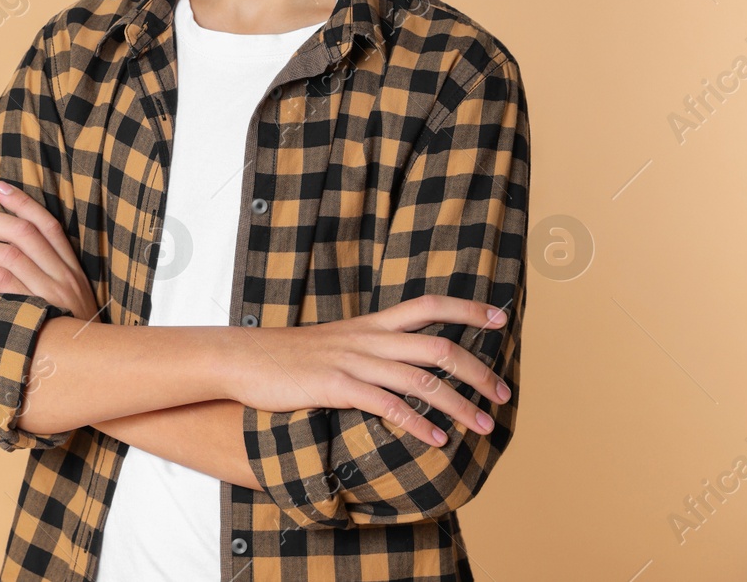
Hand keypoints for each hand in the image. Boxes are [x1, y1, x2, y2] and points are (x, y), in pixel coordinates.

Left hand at [0, 180, 99, 322]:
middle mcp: (64, 276)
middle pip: (23, 234)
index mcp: (72, 269)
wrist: (91, 366)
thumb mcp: (69, 300)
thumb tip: (6, 252)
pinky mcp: (35, 312)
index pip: (48, 224)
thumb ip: (47, 276)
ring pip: (9, 255)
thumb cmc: (70, 333)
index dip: (22, 202)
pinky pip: (2, 283)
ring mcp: (50, 294)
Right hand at [223, 295, 512, 446]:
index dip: (466, 309)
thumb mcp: (334, 343)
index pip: (427, 306)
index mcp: (370, 325)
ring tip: (483, 426)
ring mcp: (352, 361)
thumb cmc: (287, 356)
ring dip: (458, 404)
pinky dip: (417, 424)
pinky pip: (386, 405)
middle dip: (477, 369)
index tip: (500, 317)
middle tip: (503, 393)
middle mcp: (367, 338)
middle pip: (437, 346)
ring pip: (420, 379)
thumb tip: (399, 364)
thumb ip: (368, 349)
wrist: (242, 358)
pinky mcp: (335, 386)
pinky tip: (436, 441)